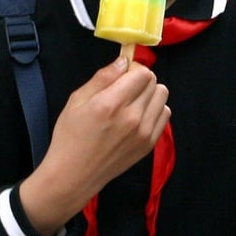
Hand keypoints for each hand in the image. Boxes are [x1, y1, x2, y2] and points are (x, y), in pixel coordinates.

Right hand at [20, 57, 170, 233]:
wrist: (74, 175)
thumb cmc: (70, 136)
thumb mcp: (77, 100)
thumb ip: (103, 77)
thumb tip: (123, 61)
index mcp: (111, 103)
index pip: (142, 73)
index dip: (132, 69)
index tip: (122, 75)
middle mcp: (132, 117)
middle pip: (153, 82)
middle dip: (140, 80)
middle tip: (124, 89)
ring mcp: (144, 132)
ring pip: (162, 95)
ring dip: (149, 93)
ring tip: (132, 102)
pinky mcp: (150, 143)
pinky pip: (165, 114)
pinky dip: (154, 110)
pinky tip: (138, 116)